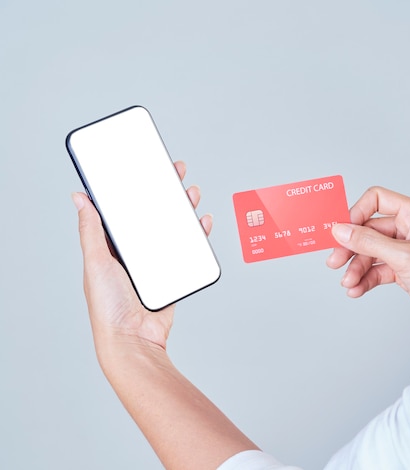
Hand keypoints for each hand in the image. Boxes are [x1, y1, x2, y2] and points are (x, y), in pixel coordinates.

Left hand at [72, 161, 212, 357]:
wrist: (134, 339)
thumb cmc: (108, 306)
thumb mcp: (96, 262)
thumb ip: (91, 230)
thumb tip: (80, 198)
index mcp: (112, 247)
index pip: (126, 209)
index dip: (136, 187)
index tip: (146, 167)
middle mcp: (134, 253)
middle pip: (153, 214)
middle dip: (165, 191)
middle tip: (175, 171)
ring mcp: (156, 263)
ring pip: (173, 228)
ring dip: (183, 208)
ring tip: (190, 193)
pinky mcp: (174, 273)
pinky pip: (189, 250)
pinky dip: (198, 234)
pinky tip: (202, 222)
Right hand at [326, 187, 409, 330]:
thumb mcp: (402, 257)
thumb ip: (368, 242)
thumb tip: (340, 230)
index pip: (377, 199)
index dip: (356, 213)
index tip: (342, 232)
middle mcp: (409, 227)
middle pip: (368, 230)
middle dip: (351, 248)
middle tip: (335, 262)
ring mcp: (405, 248)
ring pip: (370, 252)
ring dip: (356, 268)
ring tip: (348, 284)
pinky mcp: (403, 268)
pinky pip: (377, 268)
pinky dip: (365, 279)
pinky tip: (356, 290)